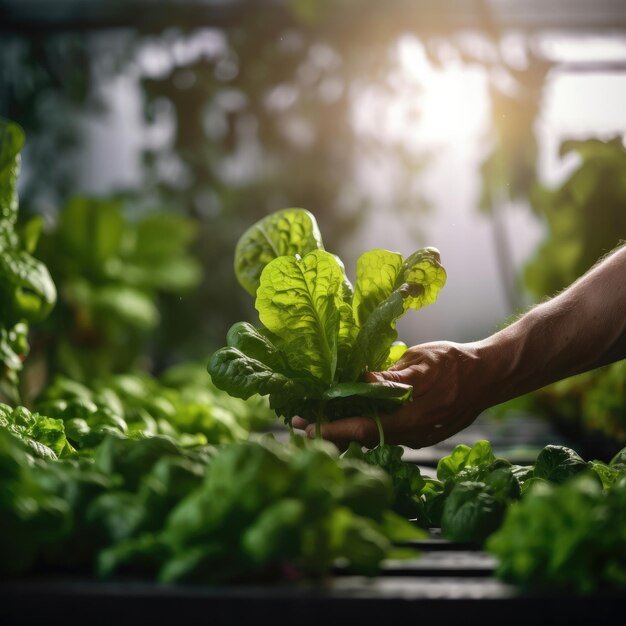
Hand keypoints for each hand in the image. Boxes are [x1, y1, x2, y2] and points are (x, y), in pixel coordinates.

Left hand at [292, 341, 488, 449]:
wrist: (489, 376)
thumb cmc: (456, 364)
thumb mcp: (422, 363)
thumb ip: (392, 377)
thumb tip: (360, 381)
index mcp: (411, 418)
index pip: (363, 429)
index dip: (332, 430)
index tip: (304, 429)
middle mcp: (412, 434)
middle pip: (363, 440)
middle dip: (330, 433)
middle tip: (299, 425)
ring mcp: (418, 437)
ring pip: (373, 439)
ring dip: (344, 432)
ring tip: (316, 421)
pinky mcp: (421, 433)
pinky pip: (386, 435)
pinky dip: (363, 429)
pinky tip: (349, 419)